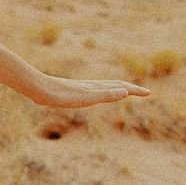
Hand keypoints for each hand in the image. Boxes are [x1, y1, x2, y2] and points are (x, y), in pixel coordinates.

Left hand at [33, 76, 150, 108]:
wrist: (36, 88)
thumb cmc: (60, 96)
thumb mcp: (85, 98)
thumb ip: (105, 95)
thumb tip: (125, 90)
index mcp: (95, 88)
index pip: (120, 88)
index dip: (134, 91)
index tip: (149, 93)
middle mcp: (89, 86)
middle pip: (113, 85)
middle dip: (129, 89)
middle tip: (142, 92)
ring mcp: (80, 88)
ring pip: (102, 87)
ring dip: (115, 89)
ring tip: (122, 91)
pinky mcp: (69, 92)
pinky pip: (90, 91)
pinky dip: (99, 92)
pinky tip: (93, 94)